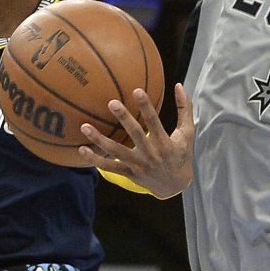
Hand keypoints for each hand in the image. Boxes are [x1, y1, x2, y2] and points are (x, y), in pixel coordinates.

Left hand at [76, 84, 193, 198]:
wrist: (175, 185)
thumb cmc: (181, 154)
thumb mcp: (187, 133)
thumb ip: (184, 109)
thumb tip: (179, 85)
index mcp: (164, 142)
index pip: (154, 121)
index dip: (146, 106)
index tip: (137, 91)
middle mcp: (150, 154)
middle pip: (135, 134)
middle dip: (124, 118)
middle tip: (111, 102)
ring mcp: (138, 165)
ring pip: (116, 152)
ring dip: (99, 140)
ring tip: (84, 126)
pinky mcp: (129, 173)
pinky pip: (110, 167)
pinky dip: (95, 160)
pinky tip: (82, 150)